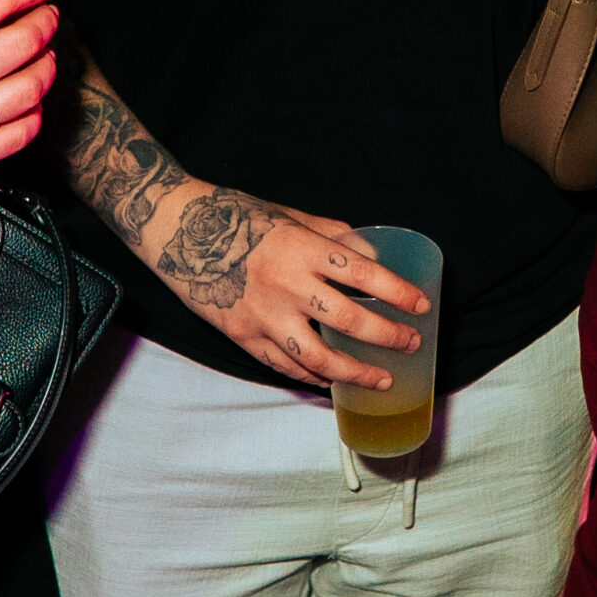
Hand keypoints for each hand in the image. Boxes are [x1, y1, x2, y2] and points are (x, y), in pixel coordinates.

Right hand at [150, 187, 429, 388]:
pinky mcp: (241, 336)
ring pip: (317, 358)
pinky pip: (283, 366)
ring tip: (380, 378)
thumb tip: (373, 255)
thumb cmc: (237, 216)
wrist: (175, 231)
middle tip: (410, 343)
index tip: (421, 305)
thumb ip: (334, 237)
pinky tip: (332, 380)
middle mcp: (284, 284)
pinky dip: (312, 377)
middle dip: (387, 337)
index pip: (363, 274)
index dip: (398, 293)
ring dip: (355, 372)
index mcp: (300, 247)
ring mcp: (261, 315)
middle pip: (349, 321)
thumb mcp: (290, 216)